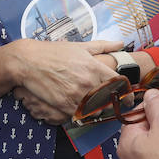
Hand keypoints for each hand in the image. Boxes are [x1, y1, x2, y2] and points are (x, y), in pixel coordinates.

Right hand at [5, 38, 123, 122]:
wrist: (28, 62)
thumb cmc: (54, 52)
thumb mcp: (80, 46)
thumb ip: (103, 46)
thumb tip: (120, 43)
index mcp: (94, 67)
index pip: (119, 85)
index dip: (127, 94)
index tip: (129, 98)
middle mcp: (88, 83)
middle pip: (109, 101)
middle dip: (113, 104)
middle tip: (112, 104)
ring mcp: (76, 96)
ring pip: (96, 110)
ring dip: (98, 110)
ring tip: (95, 106)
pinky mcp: (65, 106)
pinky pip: (80, 115)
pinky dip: (82, 114)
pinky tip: (80, 108)